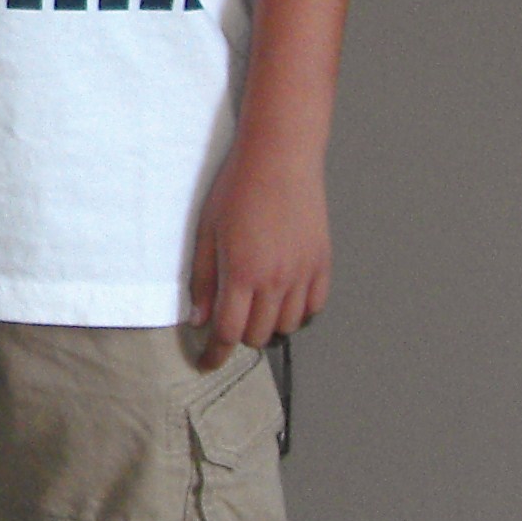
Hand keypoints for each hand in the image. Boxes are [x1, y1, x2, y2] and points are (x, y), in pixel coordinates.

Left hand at [187, 136, 328, 362]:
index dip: (214, 354)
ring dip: (268, 325)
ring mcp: (303, 274)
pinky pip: (314, 307)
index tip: (206, 362)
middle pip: (257, 334)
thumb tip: (199, 319)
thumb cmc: (236, 189)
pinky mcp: (322, 264)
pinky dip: (297, 313)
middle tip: (227, 320)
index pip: (227, 332)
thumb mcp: (206, 232)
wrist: (279, 158)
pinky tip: (283, 300)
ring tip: (254, 307)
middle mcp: (276, 280)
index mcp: (242, 273)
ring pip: (287, 326)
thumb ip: (203, 279)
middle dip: (237, 335)